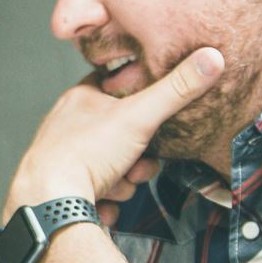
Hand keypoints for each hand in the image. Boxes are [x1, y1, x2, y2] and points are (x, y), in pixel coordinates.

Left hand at [4, 46, 224, 220]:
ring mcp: (62, 159)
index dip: (140, 105)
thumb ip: (176, 89)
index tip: (151, 120)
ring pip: (111, 168)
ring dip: (122, 183)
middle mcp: (67, 127)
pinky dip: (104, 202)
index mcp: (80, 99)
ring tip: (114, 185)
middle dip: (137, 158)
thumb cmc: (86, 154)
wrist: (50, 202)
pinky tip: (101, 204)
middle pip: (120, 137)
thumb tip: (211, 58)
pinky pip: (95, 195)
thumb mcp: (139, 116)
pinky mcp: (61, 190)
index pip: (116, 88)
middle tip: (136, 165)